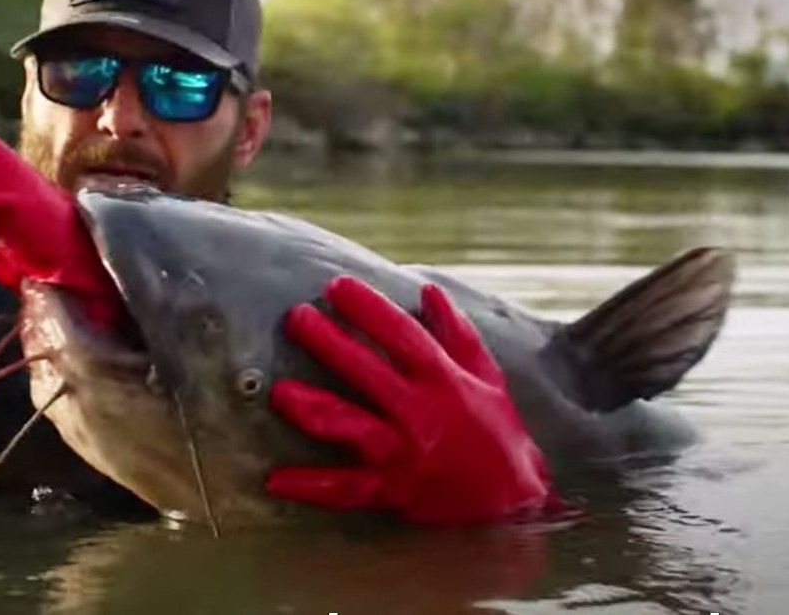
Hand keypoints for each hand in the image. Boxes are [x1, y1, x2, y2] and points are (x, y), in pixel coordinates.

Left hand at [266, 275, 560, 525]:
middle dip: (329, 342)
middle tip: (296, 317)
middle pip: (367, 372)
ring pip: (350, 427)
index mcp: (444, 381)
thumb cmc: (499, 433)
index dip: (368, 309)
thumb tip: (428, 290)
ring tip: (279, 392)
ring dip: (312, 409)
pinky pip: (344, 489)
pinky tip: (273, 480)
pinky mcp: (390, 489)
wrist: (515, 502)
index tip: (337, 286)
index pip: (402, 335)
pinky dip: (309, 486)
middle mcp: (420, 414)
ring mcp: (402, 454)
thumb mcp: (488, 376)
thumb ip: (457, 333)